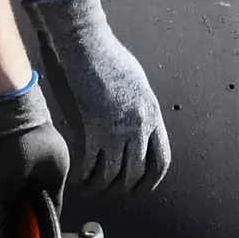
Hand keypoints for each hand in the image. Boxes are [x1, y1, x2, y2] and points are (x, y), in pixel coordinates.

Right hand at [21, 0, 171, 201]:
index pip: (161, 160)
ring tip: (88, 189)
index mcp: (153, 114)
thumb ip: (137, 108)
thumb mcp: (135, 84)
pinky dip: (84, 176)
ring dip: (100, 187)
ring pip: (114, 174)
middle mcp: (140, 125)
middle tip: (108, 193)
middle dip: (123, 189)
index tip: (137, 189)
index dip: (150, 181)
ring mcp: (119, 128)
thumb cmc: (107, 58)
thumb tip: (134, 126)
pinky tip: (77, 178)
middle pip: (138, 173)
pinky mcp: (95, 127)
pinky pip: (92, 164)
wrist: (87, 45)